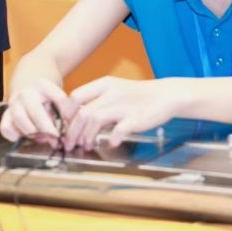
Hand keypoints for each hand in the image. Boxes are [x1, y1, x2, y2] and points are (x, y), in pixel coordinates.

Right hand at [0, 79, 75, 144]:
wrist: (28, 92)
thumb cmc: (47, 101)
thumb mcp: (58, 100)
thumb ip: (66, 113)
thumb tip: (71, 132)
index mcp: (43, 86)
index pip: (58, 98)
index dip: (67, 115)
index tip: (71, 127)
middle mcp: (26, 93)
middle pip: (35, 109)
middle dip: (47, 128)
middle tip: (56, 140)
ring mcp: (14, 104)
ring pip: (19, 117)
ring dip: (32, 132)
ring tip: (43, 140)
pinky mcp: (6, 116)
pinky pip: (6, 128)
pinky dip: (14, 136)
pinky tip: (25, 139)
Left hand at [64, 77, 180, 149]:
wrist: (166, 95)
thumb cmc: (137, 96)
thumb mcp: (114, 91)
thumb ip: (96, 101)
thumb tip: (75, 118)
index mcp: (104, 85)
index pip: (75, 96)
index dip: (66, 114)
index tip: (65, 126)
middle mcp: (111, 93)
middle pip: (83, 112)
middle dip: (73, 132)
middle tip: (70, 144)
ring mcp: (124, 105)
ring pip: (96, 119)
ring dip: (88, 136)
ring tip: (87, 146)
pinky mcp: (136, 117)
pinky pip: (119, 129)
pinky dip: (112, 138)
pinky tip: (110, 143)